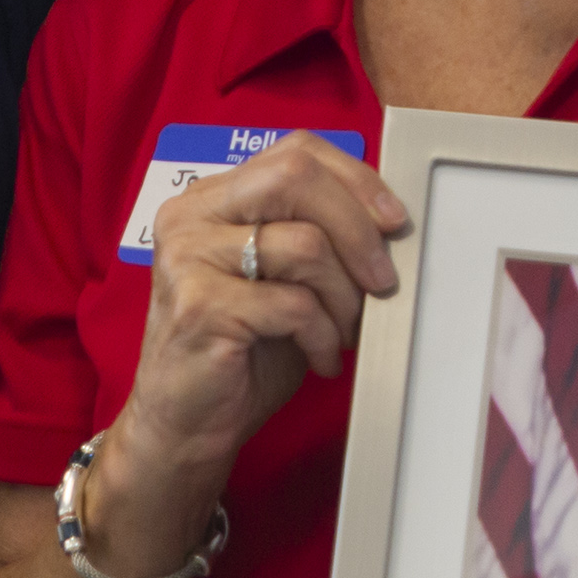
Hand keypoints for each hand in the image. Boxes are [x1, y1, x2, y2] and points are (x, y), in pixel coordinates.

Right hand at [111, 133, 407, 481]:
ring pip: (305, 244)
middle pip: (296, 180)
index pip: (293, 153)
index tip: (393, 221)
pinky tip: (321, 358)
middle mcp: (190, 217)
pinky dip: (323, 335)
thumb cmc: (241, 351)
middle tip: (383, 279)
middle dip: (357, 228)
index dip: (354, 179)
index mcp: (210, 199)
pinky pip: (294, 304)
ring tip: (343, 332)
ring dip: (344, 297)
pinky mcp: (199, 306)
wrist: (185, 425)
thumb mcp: (281, 279)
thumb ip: (313, 236)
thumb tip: (388, 223)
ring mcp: (188, 258)